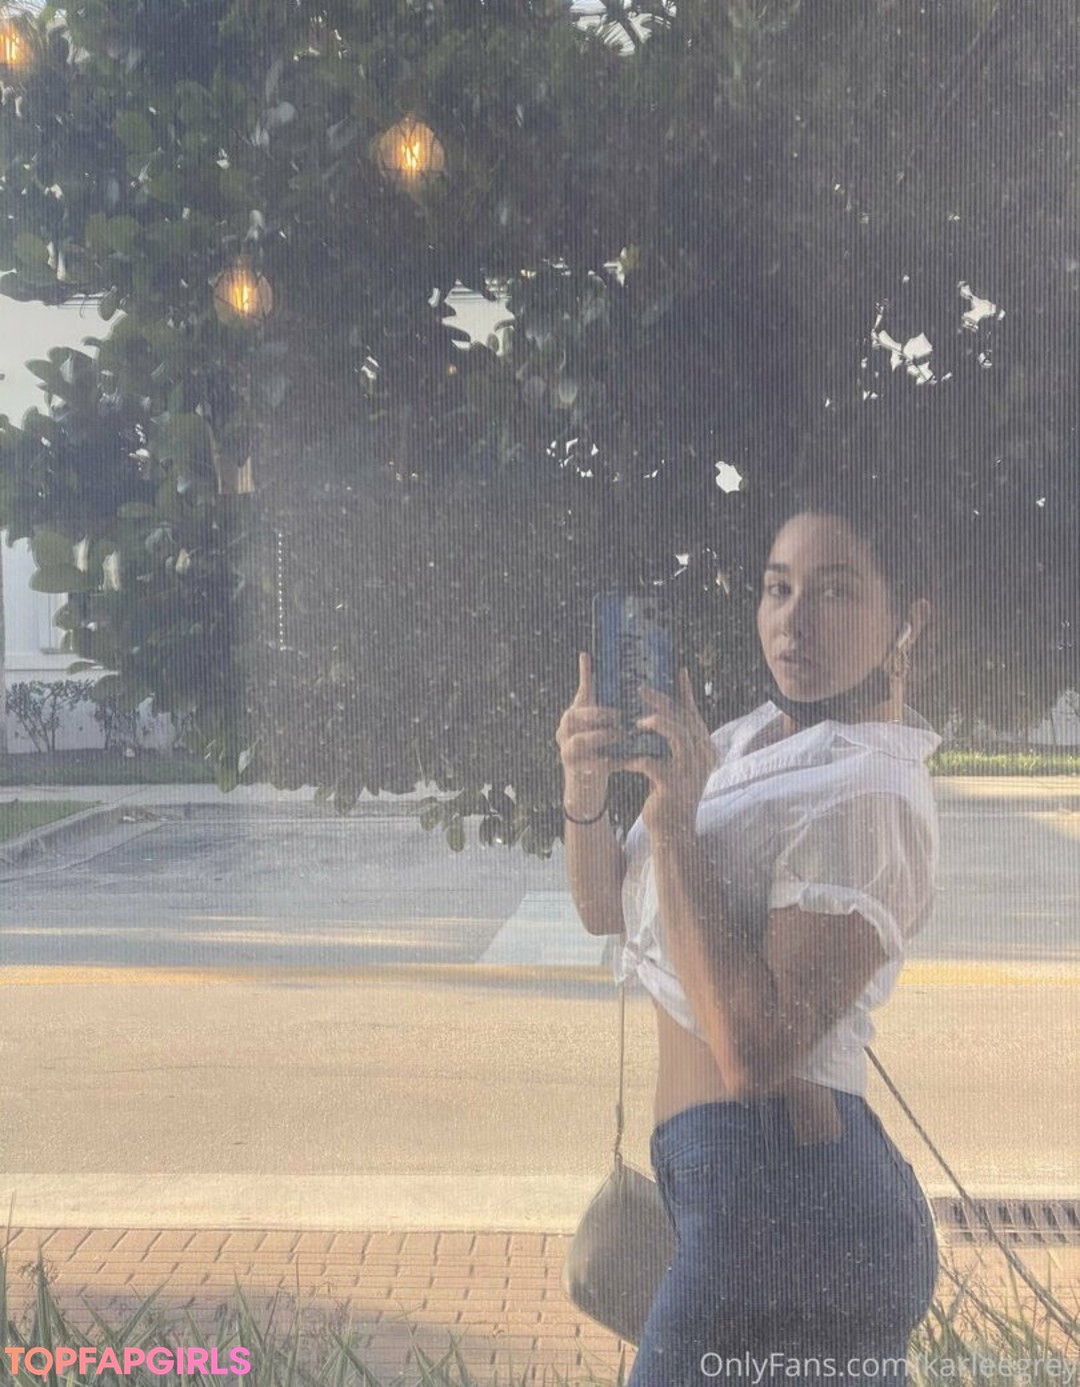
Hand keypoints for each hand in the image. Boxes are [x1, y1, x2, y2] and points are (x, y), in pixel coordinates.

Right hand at [555, 651, 622, 816]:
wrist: (586, 787)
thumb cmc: (596, 748)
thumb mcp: (597, 723)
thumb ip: (600, 699)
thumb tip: (597, 661)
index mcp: (572, 717)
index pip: (580, 696)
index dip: (585, 678)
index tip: (591, 660)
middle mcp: (564, 732)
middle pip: (575, 716)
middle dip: (598, 714)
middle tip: (620, 716)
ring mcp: (567, 752)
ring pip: (581, 740)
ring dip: (603, 736)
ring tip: (622, 737)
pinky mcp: (576, 771)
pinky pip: (592, 764)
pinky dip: (610, 762)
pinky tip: (626, 760)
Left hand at [607, 668, 717, 839]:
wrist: (672, 830)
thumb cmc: (668, 794)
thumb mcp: (674, 764)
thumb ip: (672, 742)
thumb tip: (655, 714)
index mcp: (704, 749)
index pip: (694, 714)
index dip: (686, 693)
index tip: (678, 671)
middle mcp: (702, 757)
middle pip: (684, 718)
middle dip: (662, 700)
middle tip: (641, 687)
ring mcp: (690, 770)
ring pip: (676, 734)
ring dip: (654, 722)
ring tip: (635, 720)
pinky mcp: (673, 784)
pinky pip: (652, 762)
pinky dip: (634, 757)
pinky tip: (620, 758)